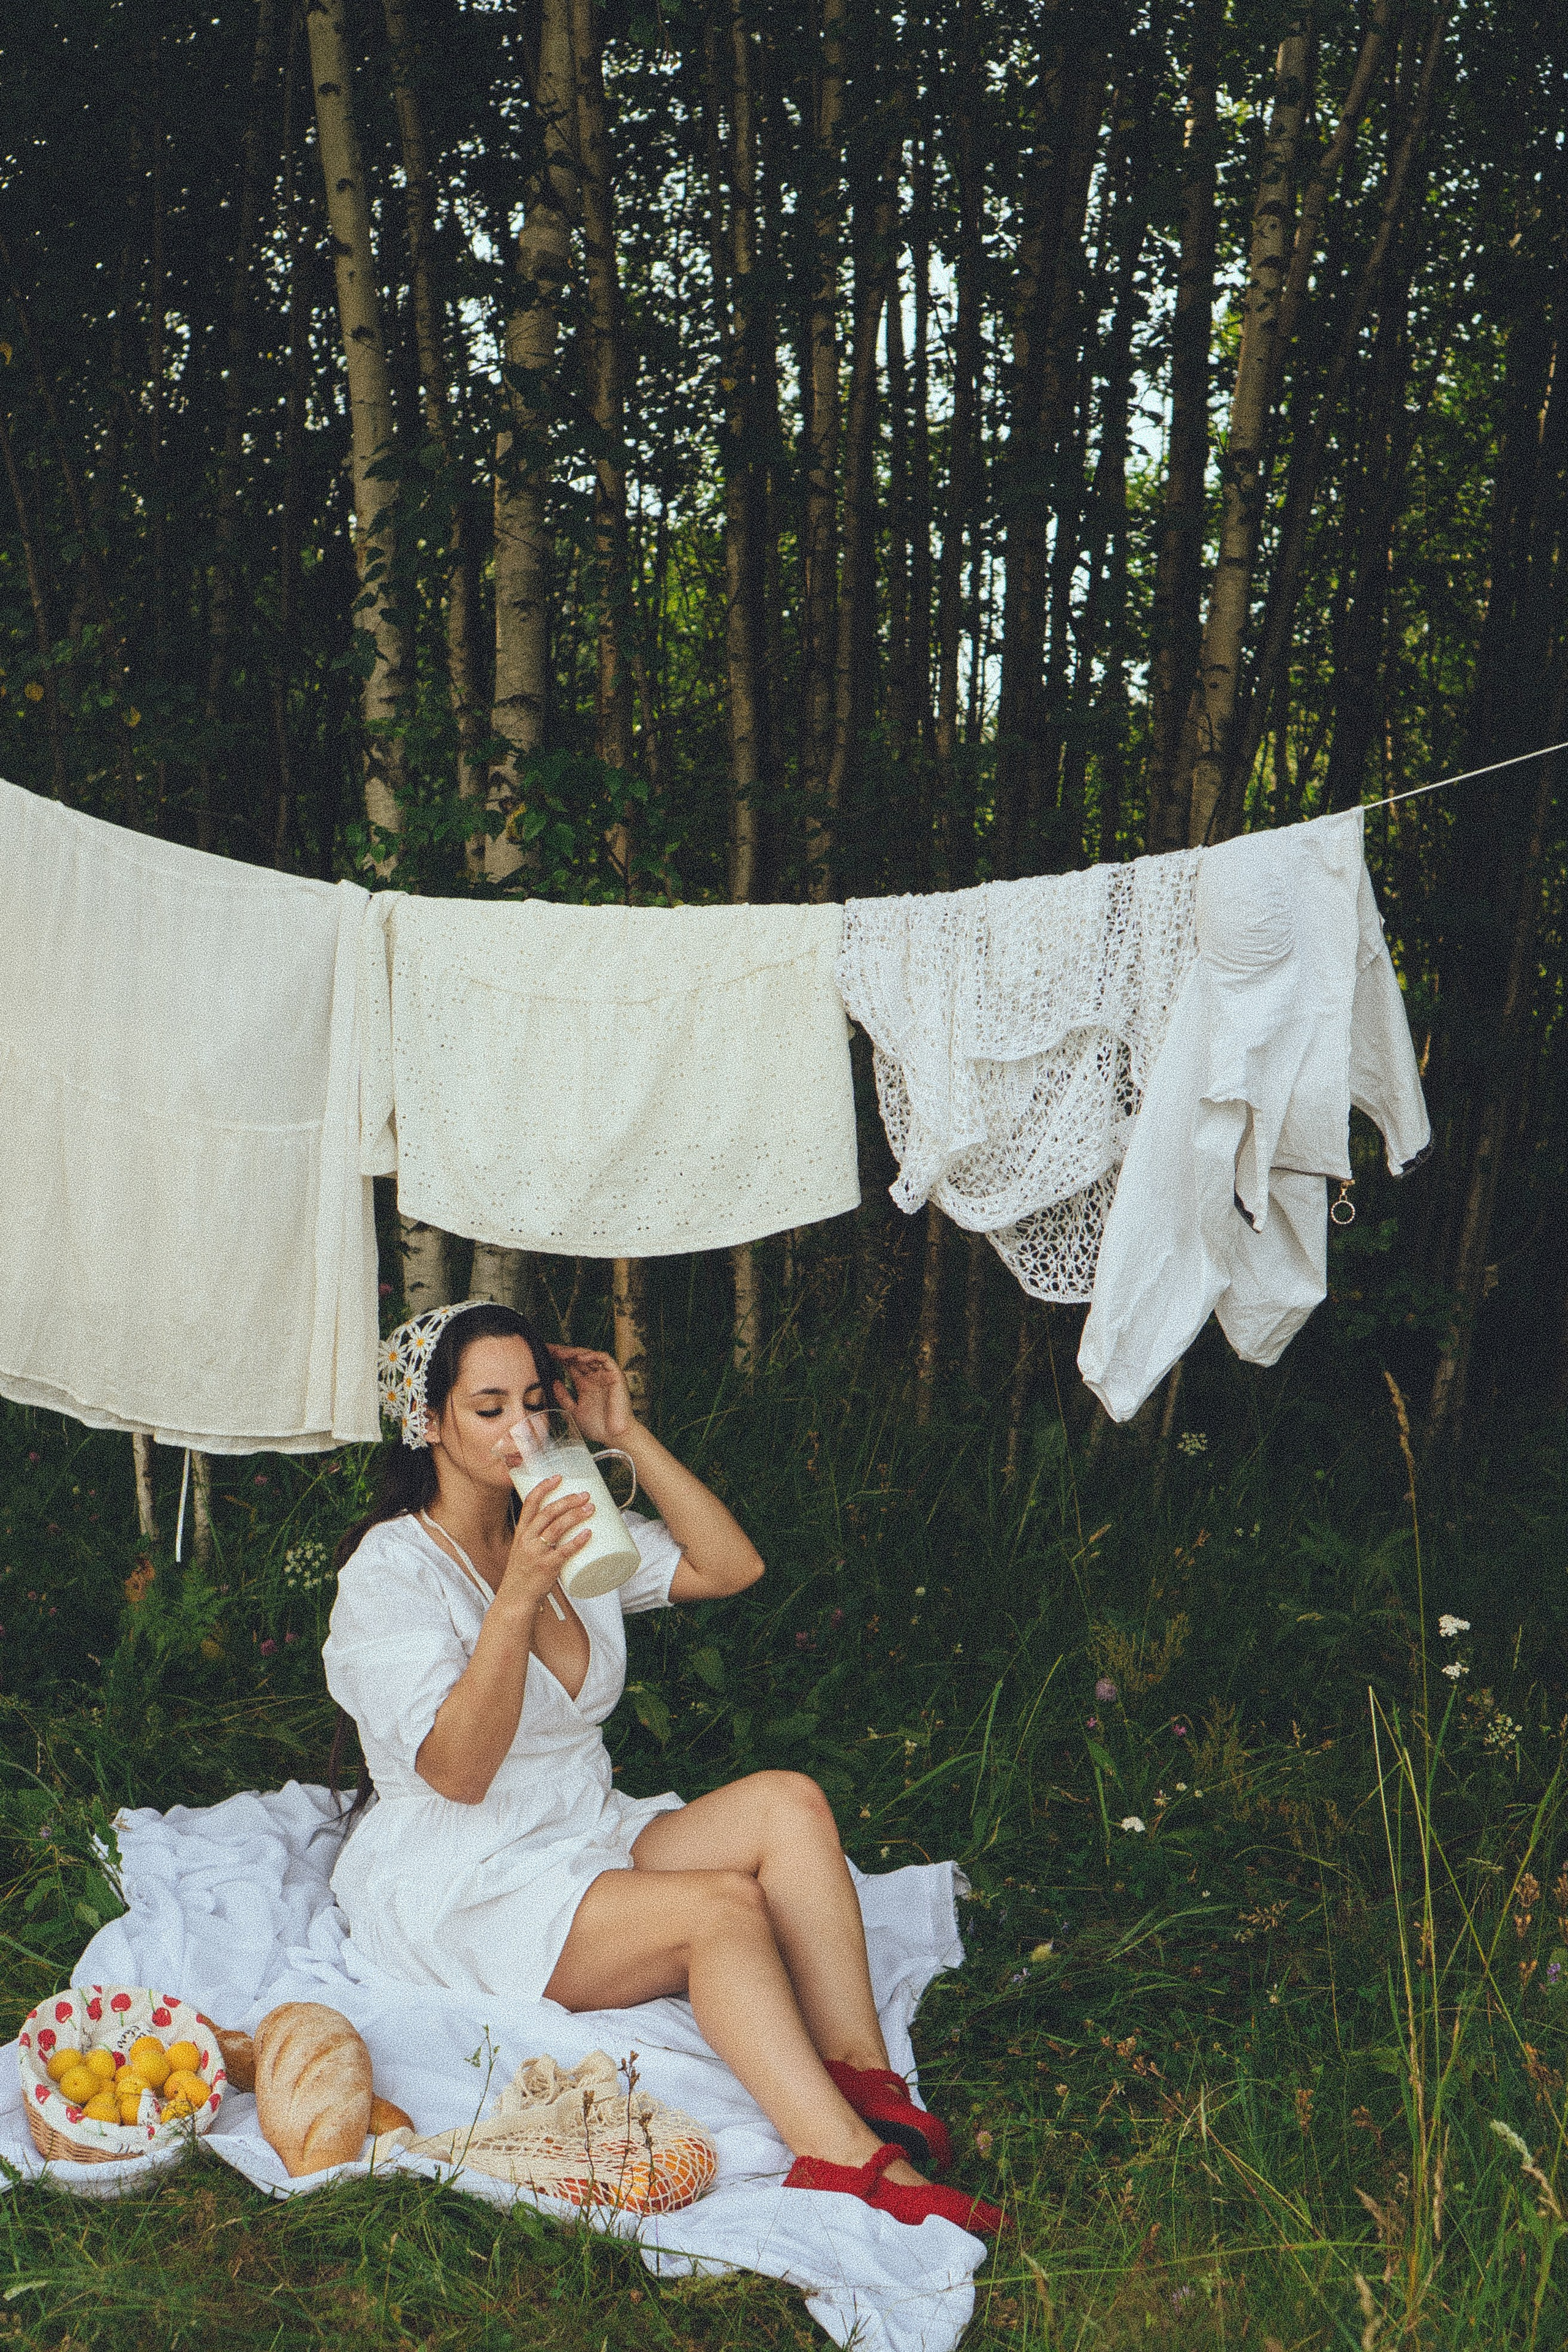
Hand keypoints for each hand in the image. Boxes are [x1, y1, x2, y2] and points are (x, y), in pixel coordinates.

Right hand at [500, 1473, 592, 1607]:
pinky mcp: (547, 1567)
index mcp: (521, 1532)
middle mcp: (527, 1540)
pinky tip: (588, 1533)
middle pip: (548, 1512)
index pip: (530, 1503)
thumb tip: (569, 1524)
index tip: (558, 1478)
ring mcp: (536, 1553)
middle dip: (568, 1500)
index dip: (544, 1487)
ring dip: (576, 1515)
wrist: (515, 1599)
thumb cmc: (523, 1574)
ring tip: (591, 1508)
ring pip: (557, 1527)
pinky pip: (564, 1551)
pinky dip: (577, 1540)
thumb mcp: (525, 1550)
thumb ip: (542, 1537)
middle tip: (585, 1495)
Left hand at [552, 1346, 635, 1445]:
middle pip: (578, 1358)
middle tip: (549, 1349)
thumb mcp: (573, 1411)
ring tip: (561, 1353)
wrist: (615, 1436)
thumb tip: (553, 1382)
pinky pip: (605, 1359)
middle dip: (563, 1352)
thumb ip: (563, 1397)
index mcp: (585, 1385)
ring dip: (575, 1352)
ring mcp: (605, 1375)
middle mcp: (595, 1378)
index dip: (558, 1358)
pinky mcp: (615, 1375)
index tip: (543, 1354)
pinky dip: (592, 1355)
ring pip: (590, 1356)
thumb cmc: (598, 1427)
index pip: (571, 1366)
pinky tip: (579, 1357)